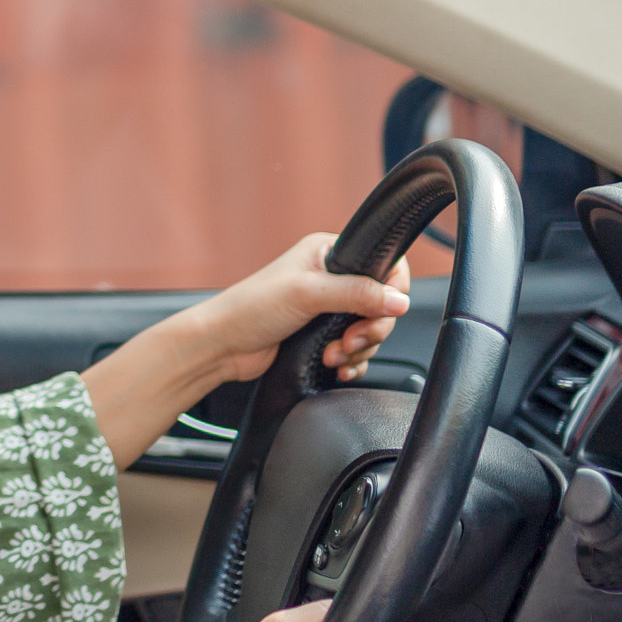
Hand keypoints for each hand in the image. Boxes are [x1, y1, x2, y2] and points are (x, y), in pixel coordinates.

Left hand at [192, 232, 410, 385]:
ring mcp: (327, 309)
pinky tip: (340, 368)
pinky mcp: (321, 336)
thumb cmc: (250, 309)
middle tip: (349, 341)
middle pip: (381, 304)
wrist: (221, 346)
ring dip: (358, 349)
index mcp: (329, 253)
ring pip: (369, 330)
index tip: (380, 313)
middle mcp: (331, 278)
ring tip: (333, 355)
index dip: (391, 292)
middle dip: (370, 329)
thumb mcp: (307, 294)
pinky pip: (355, 350)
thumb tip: (399, 300)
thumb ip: (356, 294)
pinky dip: (352, 361)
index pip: (384, 265)